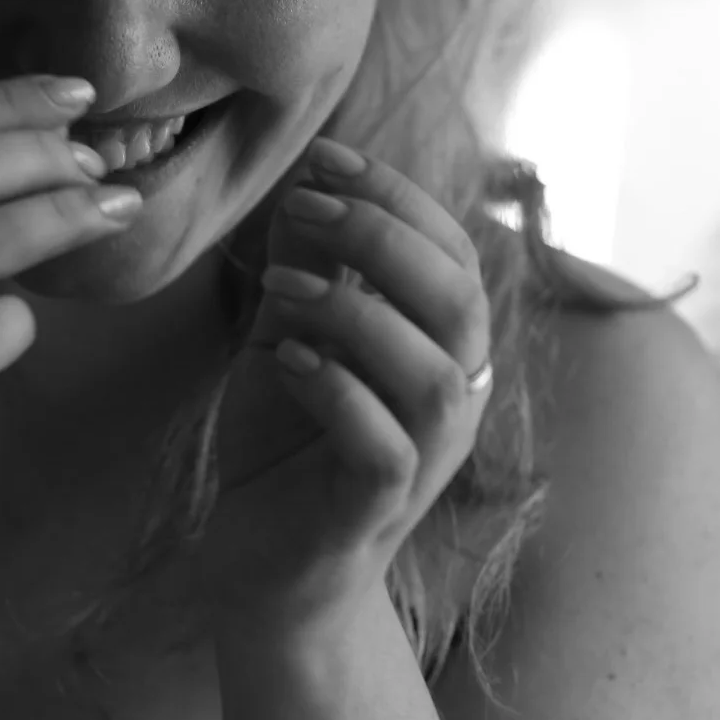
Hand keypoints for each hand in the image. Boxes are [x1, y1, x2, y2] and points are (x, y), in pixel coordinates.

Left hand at [198, 137, 490, 634]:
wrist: (261, 563)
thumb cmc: (285, 440)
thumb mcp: (289, 333)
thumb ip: (304, 268)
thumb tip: (304, 182)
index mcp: (440, 347)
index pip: (452, 251)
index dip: (396, 194)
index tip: (325, 156)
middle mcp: (451, 401)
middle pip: (459, 300)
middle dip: (380, 235)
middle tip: (301, 207)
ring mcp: (423, 460)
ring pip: (433, 374)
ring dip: (355, 311)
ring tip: (281, 286)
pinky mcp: (375, 511)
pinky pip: (385, 447)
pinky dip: (337, 390)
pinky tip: (286, 358)